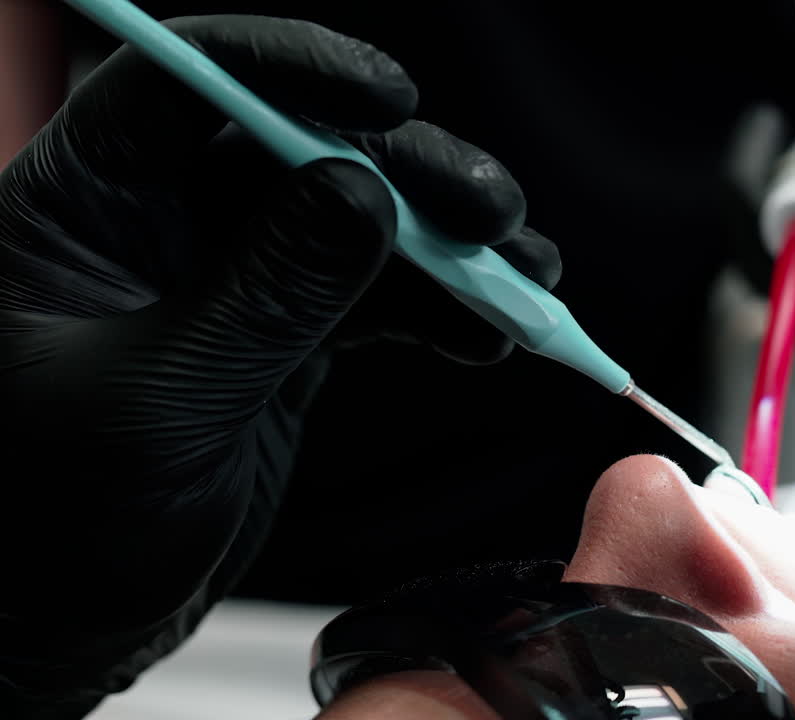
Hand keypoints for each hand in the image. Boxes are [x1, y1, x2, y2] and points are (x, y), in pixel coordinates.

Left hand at [0, 16, 556, 716]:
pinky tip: (485, 332)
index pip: (180, 86)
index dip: (287, 70)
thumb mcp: (159, 401)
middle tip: (487, 210)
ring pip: (352, 221)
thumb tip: (363, 194)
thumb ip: (265, 294)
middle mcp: (152, 227)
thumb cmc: (46, 532)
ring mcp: (226, 282)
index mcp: (75, 210)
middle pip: (295, 149)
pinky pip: (374, 299)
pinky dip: (439, 312)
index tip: (385, 95)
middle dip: (405, 171)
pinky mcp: (282, 337)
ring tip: (521, 277)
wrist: (59, 631)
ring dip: (446, 247)